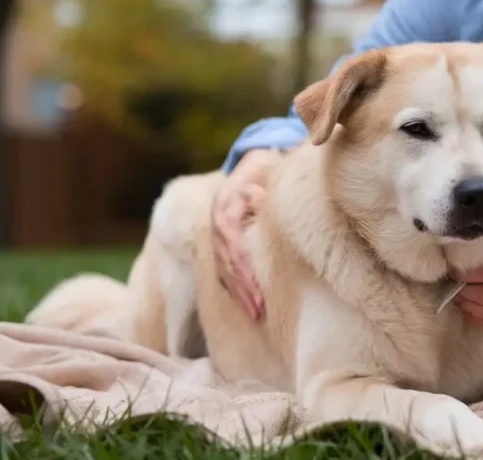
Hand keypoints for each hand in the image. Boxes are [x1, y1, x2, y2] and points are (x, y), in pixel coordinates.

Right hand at [210, 149, 283, 322]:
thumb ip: (263, 187)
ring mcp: (216, 237)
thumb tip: (260, 197)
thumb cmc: (263, 171)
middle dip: (245, 290)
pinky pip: (225, 271)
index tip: (259, 291)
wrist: (248, 168)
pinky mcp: (221, 245)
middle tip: (260, 311)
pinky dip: (236, 290)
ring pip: (225, 271)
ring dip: (241, 295)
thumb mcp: (265, 172)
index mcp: (225, 211)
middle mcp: (217, 226)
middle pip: (229, 264)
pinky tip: (249, 307)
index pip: (234, 248)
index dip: (246, 271)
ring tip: (257, 315)